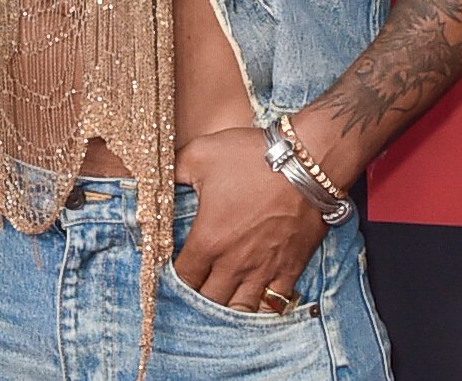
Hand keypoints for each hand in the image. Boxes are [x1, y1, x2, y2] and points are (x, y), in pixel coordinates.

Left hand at [170, 125, 325, 311]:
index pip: (183, 277)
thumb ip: (172, 169)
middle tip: (196, 283)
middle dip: (198, 294)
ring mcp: (264, 269)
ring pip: (239, 307)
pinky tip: (255, 300)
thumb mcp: (201, 153)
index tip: (173, 270)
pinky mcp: (290, 268)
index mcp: (209, 239)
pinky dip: (262, 307)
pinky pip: (273, 304)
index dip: (173, 277)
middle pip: (208, 299)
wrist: (307, 162)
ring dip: (227, 304)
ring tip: (221, 295)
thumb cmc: (253, 157)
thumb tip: (154, 177)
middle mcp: (234, 263)